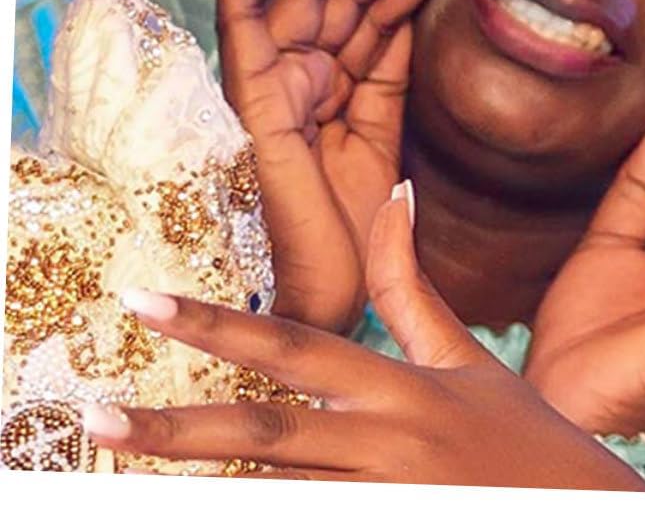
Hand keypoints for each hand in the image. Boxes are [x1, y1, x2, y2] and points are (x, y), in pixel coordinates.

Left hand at [82, 189, 644, 489]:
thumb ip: (410, 285)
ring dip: (207, 489)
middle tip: (96, 419)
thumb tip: (394, 191)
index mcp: (400, 387)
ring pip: (277, 498)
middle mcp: (386, 445)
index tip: (147, 302)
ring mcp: (386, 503)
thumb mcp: (466, 358)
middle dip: (174, 431)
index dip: (218, 326)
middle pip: (265, 437)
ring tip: (128, 466)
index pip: (295, 348)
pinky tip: (214, 508)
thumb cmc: (522, 434)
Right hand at [216, 0, 460, 332]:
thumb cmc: (354, 225)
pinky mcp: (253, 93)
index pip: (387, 6)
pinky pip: (241, 22)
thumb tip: (410, 9)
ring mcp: (282, 76)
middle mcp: (312, 67)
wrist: (326, 295)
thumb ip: (390, 71)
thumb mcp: (384, 132)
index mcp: (345, 78)